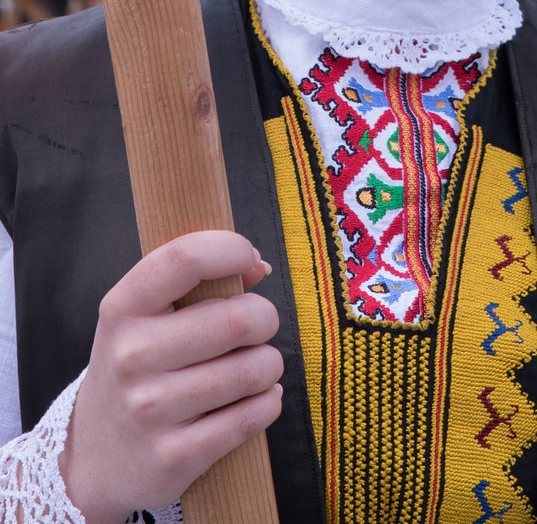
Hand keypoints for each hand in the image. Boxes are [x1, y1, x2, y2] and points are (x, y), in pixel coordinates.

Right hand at [60, 231, 282, 523]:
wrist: (94, 459)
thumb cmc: (136, 368)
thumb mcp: (144, 317)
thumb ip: (197, 281)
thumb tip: (257, 265)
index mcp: (123, 309)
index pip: (185, 259)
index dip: (231, 249)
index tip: (247, 256)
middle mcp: (132, 356)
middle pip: (239, 318)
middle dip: (265, 317)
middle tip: (257, 326)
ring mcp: (151, 410)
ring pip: (254, 369)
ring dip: (269, 364)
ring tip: (254, 367)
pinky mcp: (174, 457)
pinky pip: (254, 415)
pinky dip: (269, 402)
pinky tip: (256, 398)